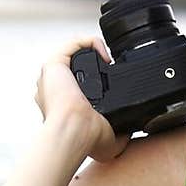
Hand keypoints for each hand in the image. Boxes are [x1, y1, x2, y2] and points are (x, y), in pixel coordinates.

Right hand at [34, 36, 128, 163]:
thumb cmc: (87, 139)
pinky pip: (74, 44)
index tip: (110, 85)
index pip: (76, 88)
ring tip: (109, 60)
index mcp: (64, 107)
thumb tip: (132, 132)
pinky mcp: (54, 64)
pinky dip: (91, 43)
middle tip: (110, 69)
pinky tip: (105, 54)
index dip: (94, 83)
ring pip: (73, 54)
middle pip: (73, 69)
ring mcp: (53, 77)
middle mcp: (56, 91)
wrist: (77, 131)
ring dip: (93, 52)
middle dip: (93, 66)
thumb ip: (121, 135)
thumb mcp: (110, 143)